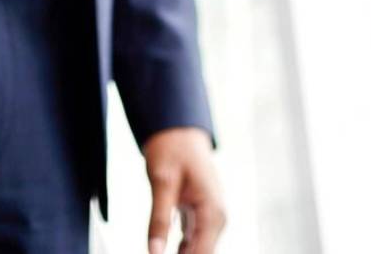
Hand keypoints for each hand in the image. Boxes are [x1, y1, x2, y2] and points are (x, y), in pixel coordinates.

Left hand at [143, 127, 225, 253]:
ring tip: (156, 252)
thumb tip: (154, 253)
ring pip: (198, 251)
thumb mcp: (162, 182)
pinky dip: (180, 250)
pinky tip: (162, 250)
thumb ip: (159, 219)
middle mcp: (217, 217)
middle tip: (153, 253)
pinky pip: (193, 243)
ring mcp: (210, 217)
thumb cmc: (172, 148)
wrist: (178, 129)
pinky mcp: (201, 216)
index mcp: (212, 210)